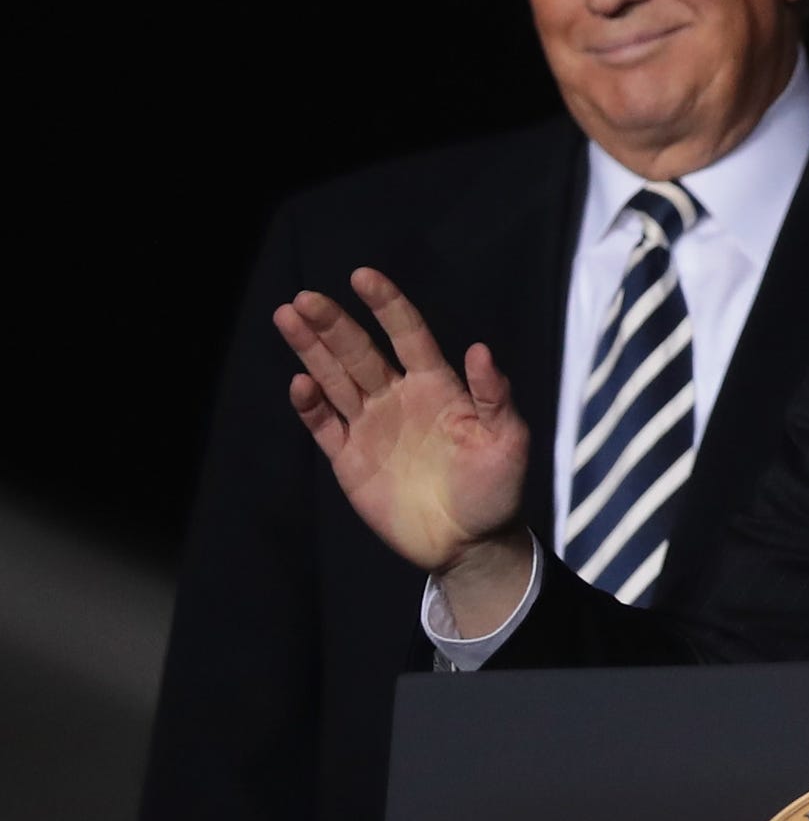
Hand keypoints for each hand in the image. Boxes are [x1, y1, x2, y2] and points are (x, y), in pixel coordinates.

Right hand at [273, 268, 533, 617]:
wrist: (470, 544)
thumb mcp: (508, 441)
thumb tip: (480, 348)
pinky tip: (300, 383)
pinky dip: (310, 405)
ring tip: (288, 317)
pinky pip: (324, 426)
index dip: (386, 305)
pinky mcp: (350, 459)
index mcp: (437, 386)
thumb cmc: (497, 490)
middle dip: (333, 323)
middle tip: (305, 298)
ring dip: (311, 349)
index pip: (407, 334)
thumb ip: (494, 395)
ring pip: (334, 378)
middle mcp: (399, 397)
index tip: (362, 276)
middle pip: (359, 351)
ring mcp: (371, 426)